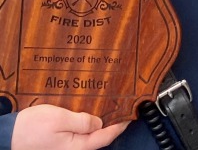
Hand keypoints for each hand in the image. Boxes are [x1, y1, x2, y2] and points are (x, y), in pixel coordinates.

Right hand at [12, 104, 128, 149]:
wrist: (9, 136)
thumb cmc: (31, 129)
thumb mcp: (59, 119)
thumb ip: (82, 121)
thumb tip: (99, 123)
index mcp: (77, 146)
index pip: (105, 137)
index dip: (119, 125)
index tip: (130, 115)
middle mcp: (74, 148)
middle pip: (98, 137)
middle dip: (111, 123)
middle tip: (122, 107)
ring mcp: (67, 146)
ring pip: (89, 134)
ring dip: (99, 122)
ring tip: (109, 107)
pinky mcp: (60, 141)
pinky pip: (78, 133)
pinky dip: (87, 122)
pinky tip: (89, 112)